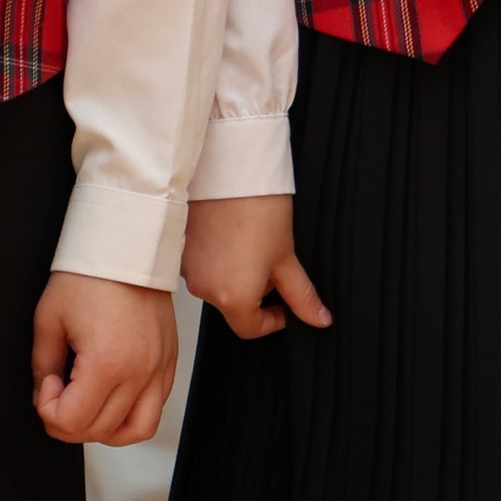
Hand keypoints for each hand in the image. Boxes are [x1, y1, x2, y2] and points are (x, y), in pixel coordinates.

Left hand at [32, 277, 178, 446]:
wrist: (129, 250)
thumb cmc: (93, 276)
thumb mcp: (49, 320)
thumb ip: (42, 366)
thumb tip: (46, 394)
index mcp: (108, 362)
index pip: (72, 421)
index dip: (48, 410)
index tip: (48, 385)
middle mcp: (140, 371)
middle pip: (100, 430)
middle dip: (68, 421)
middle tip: (58, 394)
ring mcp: (160, 368)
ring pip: (136, 430)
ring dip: (105, 430)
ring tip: (87, 409)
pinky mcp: (170, 363)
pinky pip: (155, 408)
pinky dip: (131, 416)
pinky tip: (113, 400)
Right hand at [182, 193, 332, 342]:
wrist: (232, 172)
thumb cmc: (258, 209)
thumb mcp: (287, 258)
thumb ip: (302, 296)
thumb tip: (319, 318)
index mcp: (232, 297)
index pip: (251, 329)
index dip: (273, 320)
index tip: (285, 307)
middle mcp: (204, 289)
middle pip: (235, 306)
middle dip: (258, 291)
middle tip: (272, 260)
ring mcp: (189, 271)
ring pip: (220, 286)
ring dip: (239, 275)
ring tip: (254, 243)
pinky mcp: (181, 253)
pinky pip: (205, 268)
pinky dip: (222, 260)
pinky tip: (235, 236)